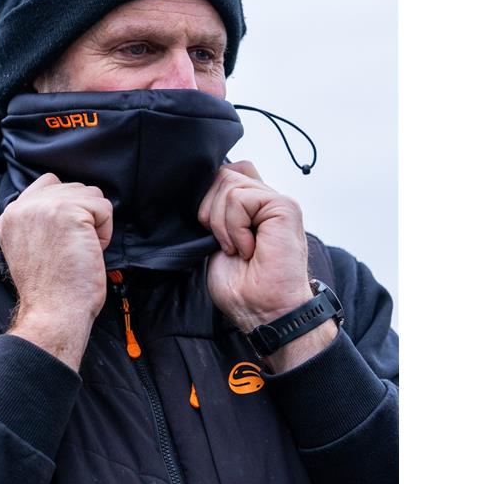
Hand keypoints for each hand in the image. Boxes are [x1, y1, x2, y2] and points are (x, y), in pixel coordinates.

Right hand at [0, 173, 112, 370]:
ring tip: (80, 249)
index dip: (68, 207)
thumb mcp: (29, 246)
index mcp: (10, 215)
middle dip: (83, 215)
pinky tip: (90, 251)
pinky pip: (104, 207)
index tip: (65, 238)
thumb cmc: (51, 289)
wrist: (53, 312)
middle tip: (72, 248)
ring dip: (95, 222)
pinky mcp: (67, 211)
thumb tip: (71, 202)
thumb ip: (38, 220)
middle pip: (74, 188)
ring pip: (91, 194)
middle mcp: (22, 206)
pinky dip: (105, 231)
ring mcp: (43, 206)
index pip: (49, 183)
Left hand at [199, 161, 334, 370]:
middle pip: (223, 173)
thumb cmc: (241, 287)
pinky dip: (234, 226)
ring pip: (228, 183)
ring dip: (221, 222)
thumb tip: (199, 188)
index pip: (227, 171)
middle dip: (210, 209)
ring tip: (237, 249)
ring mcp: (277, 202)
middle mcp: (266, 201)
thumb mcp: (216, 241)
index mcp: (252, 208)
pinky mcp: (284, 206)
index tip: (208, 228)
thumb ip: (216, 211)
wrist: (263, 311)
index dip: (210, 193)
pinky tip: (247, 249)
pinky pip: (240, 198)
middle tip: (222, 243)